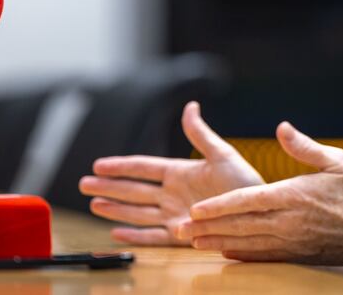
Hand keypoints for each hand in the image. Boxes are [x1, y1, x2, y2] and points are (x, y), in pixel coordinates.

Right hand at [78, 101, 264, 245]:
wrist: (258, 212)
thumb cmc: (245, 182)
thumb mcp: (223, 154)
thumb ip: (201, 134)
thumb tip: (190, 105)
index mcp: (181, 172)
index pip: (144, 167)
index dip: (122, 166)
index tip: (99, 163)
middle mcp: (174, 194)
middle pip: (134, 190)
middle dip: (109, 186)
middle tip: (83, 183)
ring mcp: (175, 214)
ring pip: (137, 212)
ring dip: (115, 209)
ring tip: (93, 204)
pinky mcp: (180, 235)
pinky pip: (152, 237)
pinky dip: (134, 236)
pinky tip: (115, 233)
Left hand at [174, 121, 342, 266]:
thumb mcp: (339, 160)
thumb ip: (305, 147)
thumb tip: (282, 129)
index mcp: (296, 195)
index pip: (247, 201)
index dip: (218, 206)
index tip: (195, 208)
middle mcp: (290, 222)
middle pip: (240, 226)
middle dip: (207, 228)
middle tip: (180, 229)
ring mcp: (294, 242)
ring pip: (248, 245)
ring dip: (218, 243)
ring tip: (194, 243)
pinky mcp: (301, 255)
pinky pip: (265, 258)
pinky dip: (242, 256)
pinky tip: (228, 254)